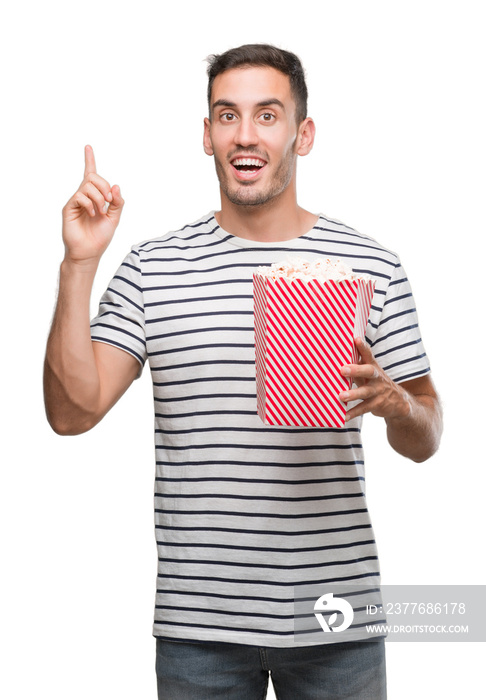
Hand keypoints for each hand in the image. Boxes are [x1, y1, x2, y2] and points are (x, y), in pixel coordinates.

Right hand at [62, 145, 123, 265]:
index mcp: (95, 197)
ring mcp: (76, 202)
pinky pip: (80, 196)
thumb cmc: (100, 237)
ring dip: (99, 197)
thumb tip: (116, 186)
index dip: (90, 160)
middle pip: (93, 177)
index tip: (88, 147)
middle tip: (110, 201)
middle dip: (104, 186)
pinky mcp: (69, 208)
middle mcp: (84, 196)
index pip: (91, 175)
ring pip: (87, 185)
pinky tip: (92, 215)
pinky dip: (90, 204)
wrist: (89, 253)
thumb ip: (118, 202)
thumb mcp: (115, 218)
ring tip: (101, 211)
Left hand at [339, 337, 411, 422]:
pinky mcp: (377, 404)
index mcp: (372, 367)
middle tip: (342, 369)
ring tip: (341, 396)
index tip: (355, 339)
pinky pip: (364, 408)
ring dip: (353, 394)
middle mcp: (376, 377)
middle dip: (356, 370)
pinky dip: (353, 412)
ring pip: (365, 392)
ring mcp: (378, 391)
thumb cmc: (374, 382)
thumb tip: (334, 356)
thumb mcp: (368, 372)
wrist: (398, 402)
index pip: (368, 354)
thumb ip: (355, 365)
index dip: (362, 347)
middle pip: (368, 371)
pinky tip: (343, 416)